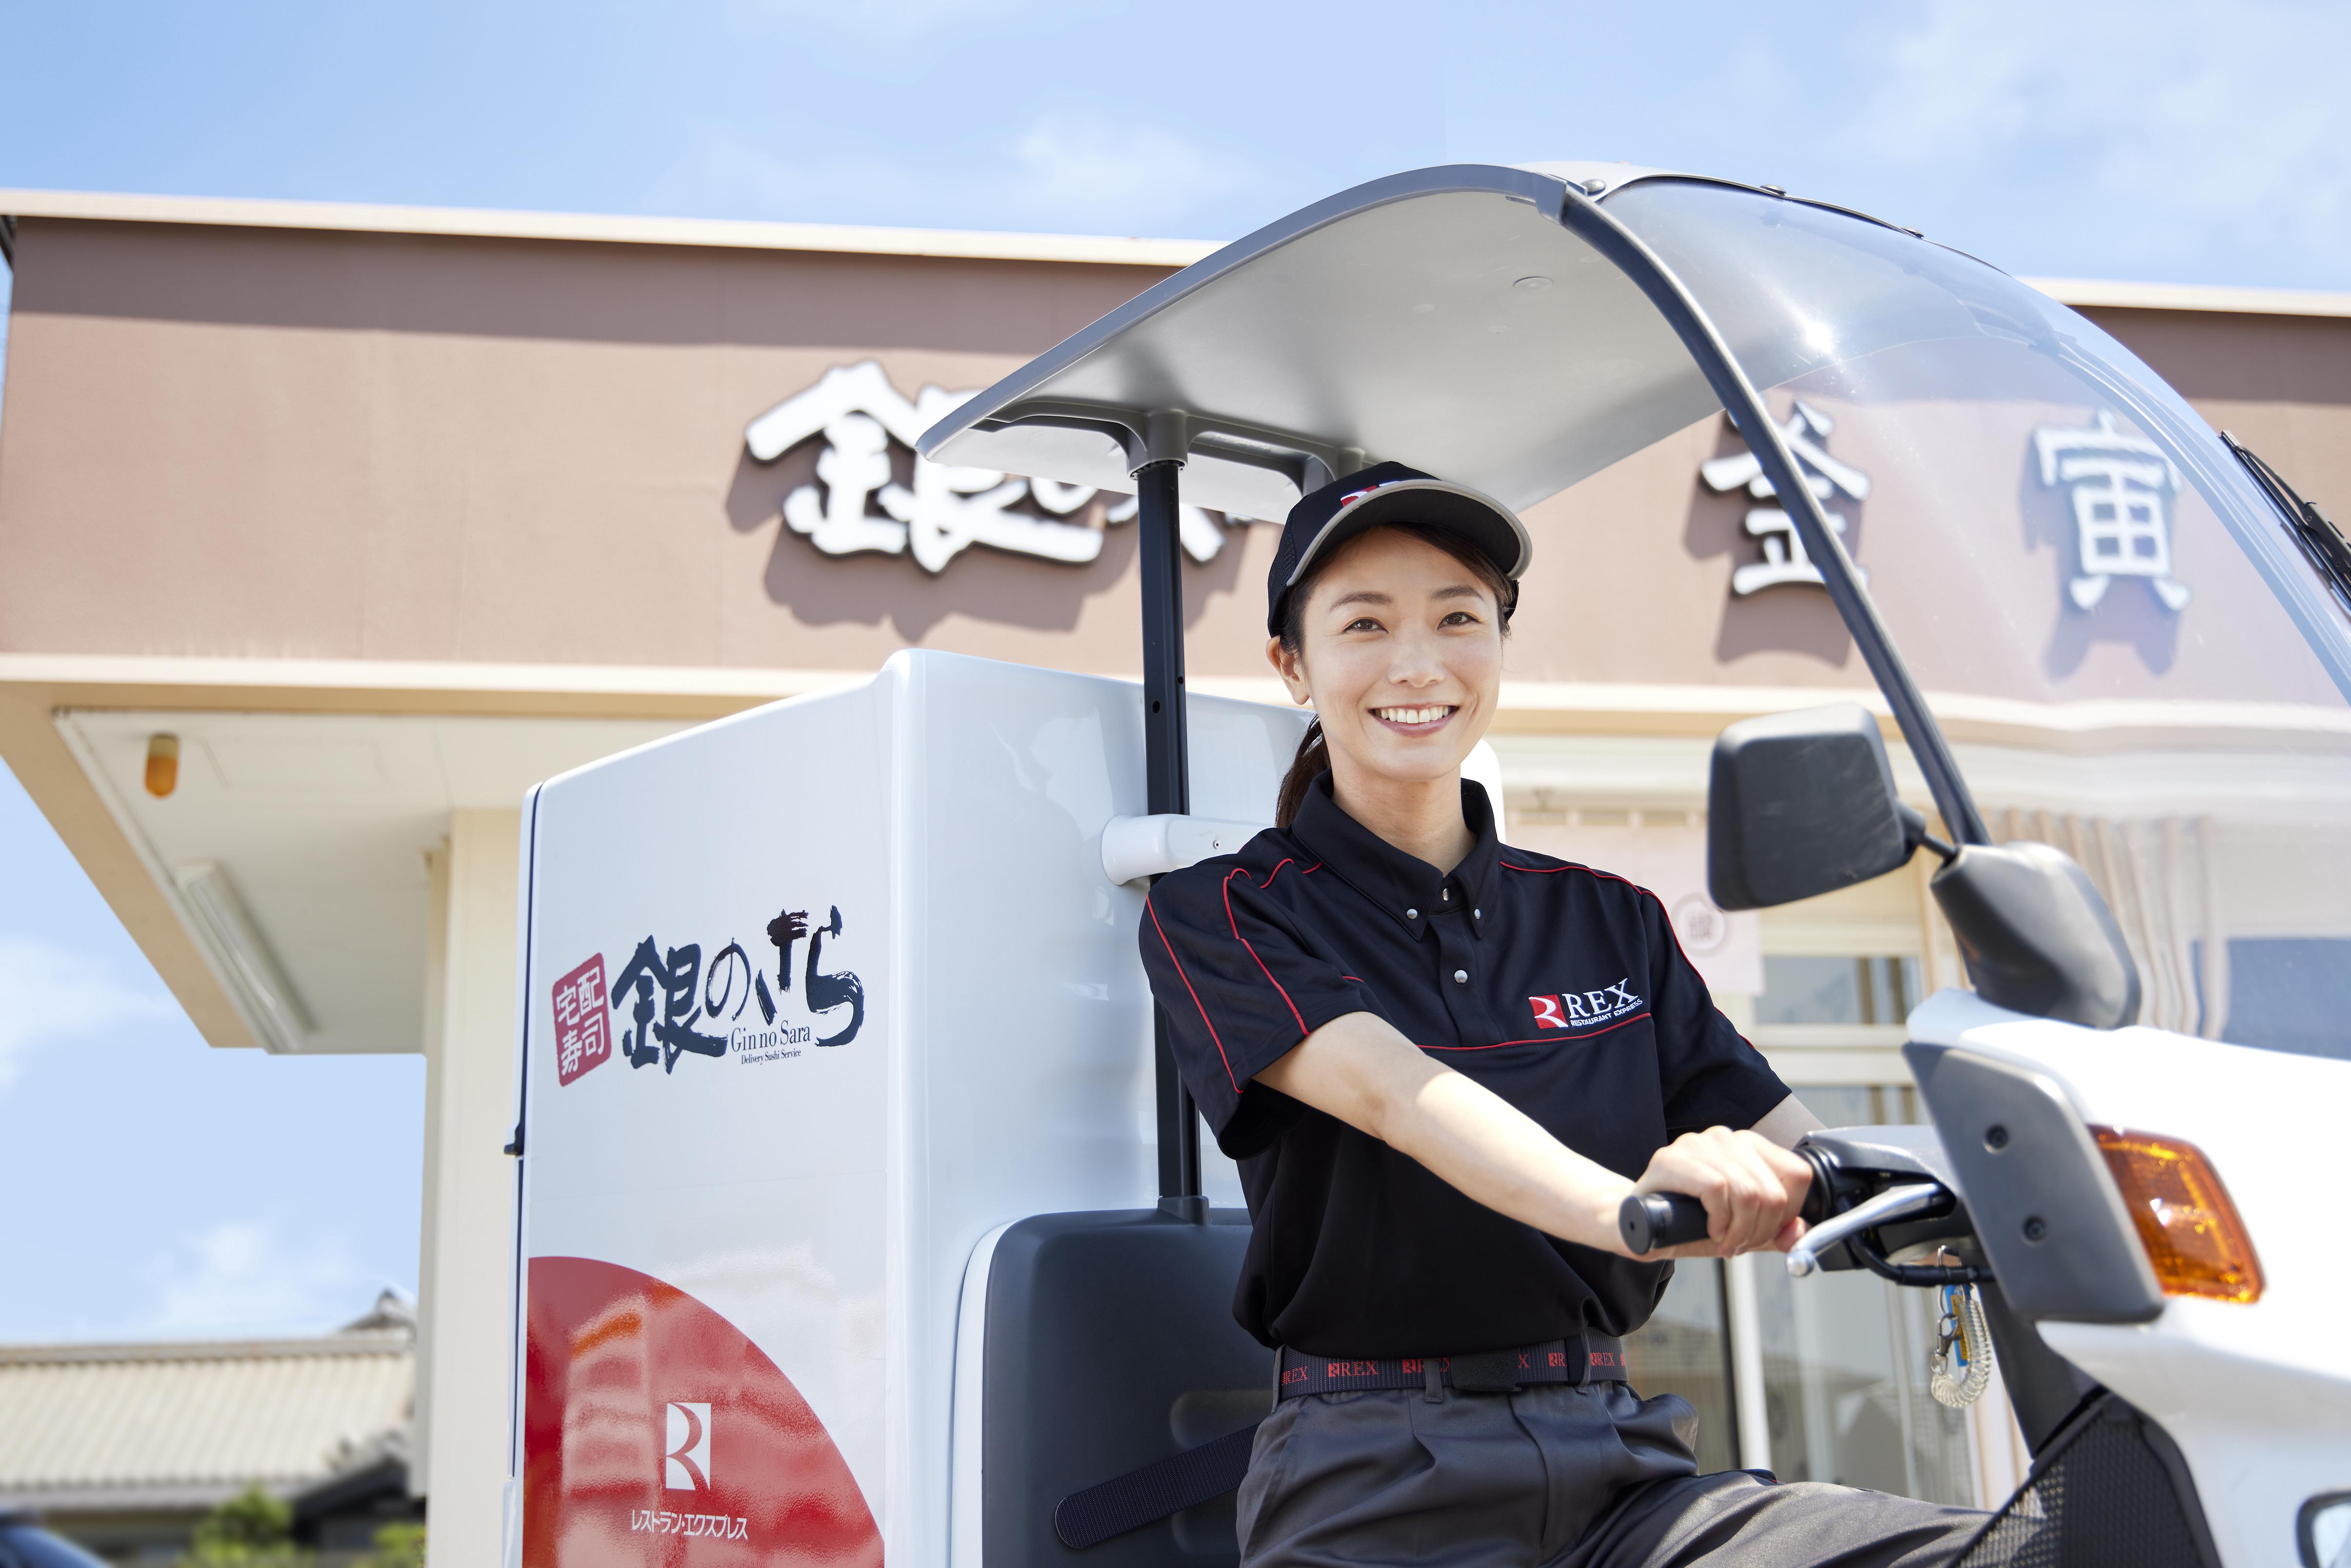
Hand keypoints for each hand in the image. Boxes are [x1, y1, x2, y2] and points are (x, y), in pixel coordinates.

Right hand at [1629, 1126, 1812, 1257]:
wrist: (1634, 1223)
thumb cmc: (1687, 1222)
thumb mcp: (1740, 1230)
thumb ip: (1773, 1232)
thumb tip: (1799, 1233)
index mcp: (1747, 1146)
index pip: (1797, 1173)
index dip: (1790, 1212)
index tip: (1766, 1232)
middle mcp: (1724, 1137)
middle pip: (1773, 1191)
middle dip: (1761, 1231)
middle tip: (1739, 1245)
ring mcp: (1695, 1144)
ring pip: (1748, 1192)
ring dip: (1739, 1231)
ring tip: (1723, 1241)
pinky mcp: (1670, 1160)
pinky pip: (1717, 1189)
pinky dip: (1719, 1220)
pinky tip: (1708, 1229)